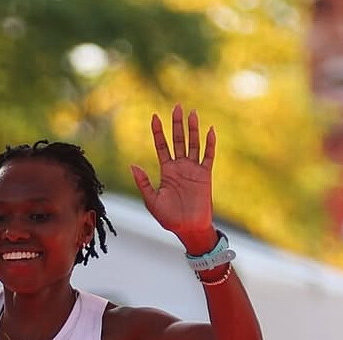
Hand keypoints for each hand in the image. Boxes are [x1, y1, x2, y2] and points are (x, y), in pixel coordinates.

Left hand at [130, 105, 215, 250]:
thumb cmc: (169, 218)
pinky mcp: (205, 176)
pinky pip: (208, 157)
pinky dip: (209, 144)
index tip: (154, 117)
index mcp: (167, 172)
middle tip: (176, 107)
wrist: (188, 229)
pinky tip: (209, 131)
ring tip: (192, 113)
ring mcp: (193, 170)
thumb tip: (133, 165)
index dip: (158, 132)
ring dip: (193, 130)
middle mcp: (180, 167)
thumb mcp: (152, 201)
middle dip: (177, 124)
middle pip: (178, 140)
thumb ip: (143, 183)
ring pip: (193, 144)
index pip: (161, 146)